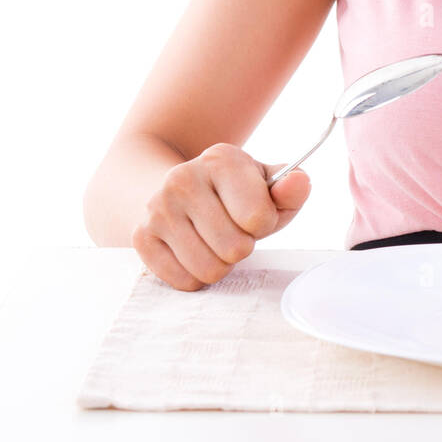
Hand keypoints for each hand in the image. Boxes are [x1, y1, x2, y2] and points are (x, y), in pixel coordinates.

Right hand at [133, 143, 310, 290]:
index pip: (258, 218)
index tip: (253, 213)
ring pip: (209, 270)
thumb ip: (291, 188)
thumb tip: (299, 182)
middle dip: (242, 247)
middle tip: (232, 231)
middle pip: (235, 249)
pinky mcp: (142, 237)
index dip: (264, 224)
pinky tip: (194, 251)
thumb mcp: (267, 185)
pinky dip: (196, 276)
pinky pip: (183, 282)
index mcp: (222, 159)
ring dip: (221, 264)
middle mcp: (184, 179)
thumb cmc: (235, 194)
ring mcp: (158, 208)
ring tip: (215, 242)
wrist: (175, 189)